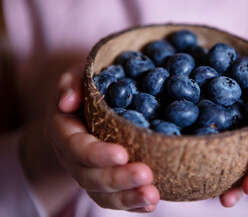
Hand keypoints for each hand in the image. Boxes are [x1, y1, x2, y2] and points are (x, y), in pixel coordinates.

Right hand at [46, 64, 159, 212]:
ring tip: (152, 196)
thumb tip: (67, 102)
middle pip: (90, 177)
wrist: (87, 105)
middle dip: (117, 179)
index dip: (96, 154)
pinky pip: (114, 198)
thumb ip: (72, 83)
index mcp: (65, 131)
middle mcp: (74, 157)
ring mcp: (89, 172)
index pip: (76, 147)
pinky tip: (150, 203)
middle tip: (145, 175)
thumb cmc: (88, 86)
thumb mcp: (77, 76)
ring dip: (127, 198)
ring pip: (102, 194)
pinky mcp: (105, 180)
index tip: (122, 154)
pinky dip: (132, 204)